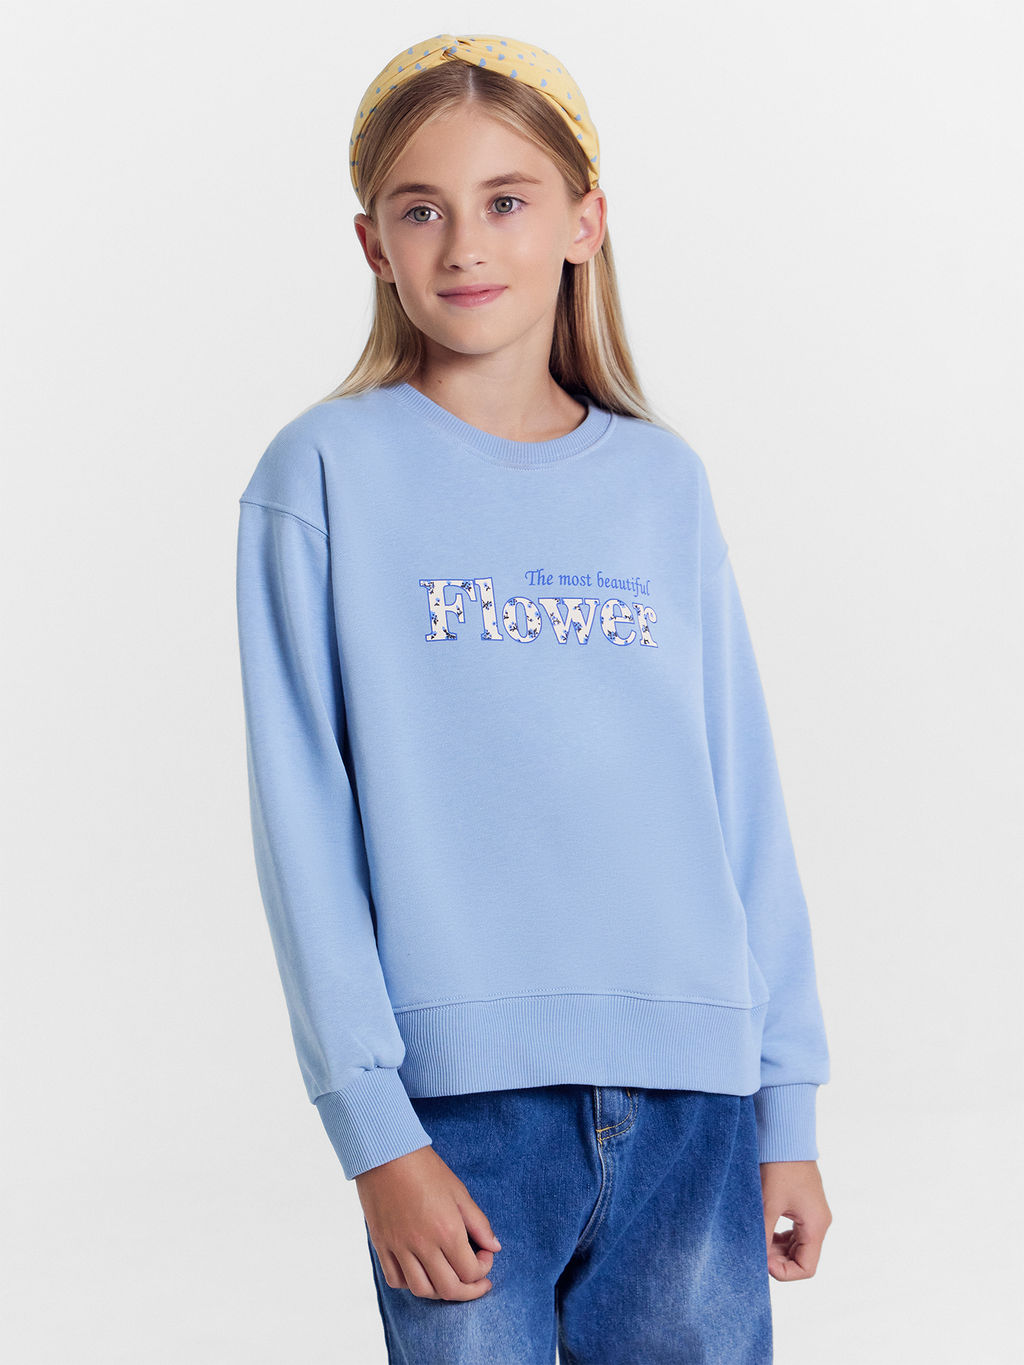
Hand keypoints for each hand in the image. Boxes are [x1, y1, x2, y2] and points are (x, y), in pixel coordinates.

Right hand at [355, 1145, 502, 1300]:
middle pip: (449, 1289)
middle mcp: (423, 1245)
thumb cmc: (426, 1169)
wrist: (386, 1154)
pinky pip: (396, 1280)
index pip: (470, 1272)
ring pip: (422, 1290)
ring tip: (449, 1278)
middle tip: (475, 1281)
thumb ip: (479, 1223)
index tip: (483, 1254)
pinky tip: (421, 1272)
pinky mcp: (382, 1245)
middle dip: (468, 1290)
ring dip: (440, 1291)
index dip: (483, 1268)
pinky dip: (410, 1284)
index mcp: (447, 1230)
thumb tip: (495, 1248)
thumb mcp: (459, 1192)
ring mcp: (399, 1247)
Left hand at [759, 1160, 831, 1280]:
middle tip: (755, 1249)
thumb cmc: (779, 1166)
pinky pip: (794, 1232)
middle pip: (802, 1258)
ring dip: (777, 1248)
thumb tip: (754, 1258)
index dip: (783, 1271)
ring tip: (758, 1238)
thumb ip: (763, 1234)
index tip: (761, 1259)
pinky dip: (779, 1236)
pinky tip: (763, 1227)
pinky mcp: (804, 1204)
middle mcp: (819, 1222)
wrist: (785, 1135)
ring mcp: (812, 1213)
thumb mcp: (768, 1203)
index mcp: (816, 1226)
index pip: (806, 1268)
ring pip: (797, 1246)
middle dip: (778, 1260)